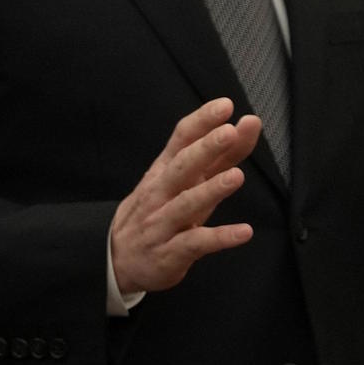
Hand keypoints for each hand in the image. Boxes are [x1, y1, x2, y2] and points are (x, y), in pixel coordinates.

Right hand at [110, 98, 260, 296]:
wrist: (116, 259)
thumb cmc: (159, 211)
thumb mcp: (185, 183)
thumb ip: (219, 156)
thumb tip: (247, 125)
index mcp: (164, 171)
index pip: (180, 140)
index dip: (201, 122)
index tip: (224, 105)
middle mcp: (161, 193)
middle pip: (181, 167)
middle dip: (204, 149)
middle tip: (228, 132)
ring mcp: (163, 223)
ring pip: (186, 204)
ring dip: (211, 190)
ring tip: (236, 176)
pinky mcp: (171, 253)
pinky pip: (196, 244)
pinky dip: (220, 238)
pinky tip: (244, 232)